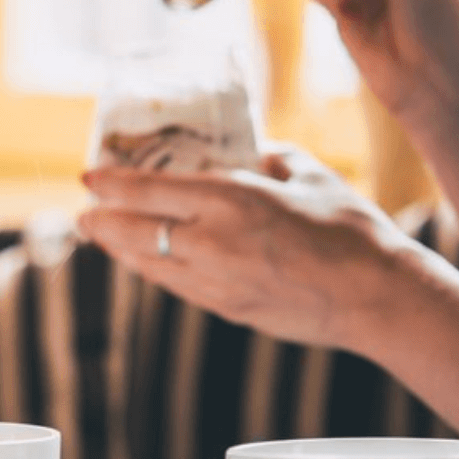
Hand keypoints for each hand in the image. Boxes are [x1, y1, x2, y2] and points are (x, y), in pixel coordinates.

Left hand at [77, 149, 408, 351]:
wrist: (375, 295)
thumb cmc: (349, 228)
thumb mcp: (306, 175)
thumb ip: (268, 158)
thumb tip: (250, 151)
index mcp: (229, 200)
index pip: (148, 189)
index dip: (111, 183)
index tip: (87, 177)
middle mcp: (210, 242)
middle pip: (134, 232)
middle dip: (101, 222)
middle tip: (82, 214)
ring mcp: (214, 281)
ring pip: (148, 264)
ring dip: (120, 249)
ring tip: (102, 237)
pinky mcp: (226, 307)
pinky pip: (174, 286)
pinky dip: (152, 270)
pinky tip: (147, 264)